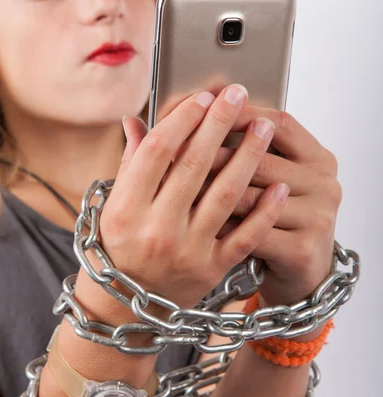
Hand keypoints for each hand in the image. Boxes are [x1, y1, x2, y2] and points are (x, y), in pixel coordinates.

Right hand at [100, 84, 289, 309]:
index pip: (157, 153)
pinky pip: (245, 236)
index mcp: (126, 210)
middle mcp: (156, 230)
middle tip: (238, 95)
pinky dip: (264, 210)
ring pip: (225, 195)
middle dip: (219, 124)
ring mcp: (187, 251)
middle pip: (194, 166)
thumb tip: (134, 121)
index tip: (202, 98)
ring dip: (248, 157)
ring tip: (264, 126)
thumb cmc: (121, 247)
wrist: (132, 301)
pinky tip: (280, 185)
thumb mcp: (115, 206)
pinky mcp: (212, 269)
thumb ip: (130, 163)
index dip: (182, 121)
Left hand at [196, 106, 342, 305]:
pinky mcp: (303, 250)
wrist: (303, 271)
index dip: (244, 114)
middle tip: (175, 150)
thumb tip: (199, 116)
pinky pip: (251, 233)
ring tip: (176, 183)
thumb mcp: (276, 177)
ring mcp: (317, 218)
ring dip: (210, 190)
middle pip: (261, 160)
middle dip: (214, 155)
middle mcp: (325, 185)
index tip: (209, 107)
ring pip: (251, 197)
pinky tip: (194, 220)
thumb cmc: (281, 218)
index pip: (282, 124)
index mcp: (319, 158)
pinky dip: (220, 225)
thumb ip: (248, 148)